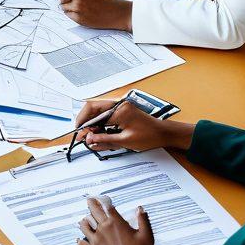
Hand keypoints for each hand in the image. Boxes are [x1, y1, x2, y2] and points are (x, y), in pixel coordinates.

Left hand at [57, 0, 131, 29]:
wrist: (115, 12)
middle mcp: (78, 2)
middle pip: (62, 1)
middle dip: (65, 0)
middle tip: (72, 0)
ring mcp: (78, 12)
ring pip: (64, 9)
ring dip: (68, 7)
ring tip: (78, 6)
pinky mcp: (80, 20)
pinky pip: (69, 16)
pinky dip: (72, 13)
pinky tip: (80, 11)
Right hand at [72, 100, 194, 153]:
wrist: (163, 133)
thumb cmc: (150, 136)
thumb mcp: (125, 140)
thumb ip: (104, 139)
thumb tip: (90, 139)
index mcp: (121, 110)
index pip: (95, 115)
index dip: (85, 126)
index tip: (81, 135)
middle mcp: (119, 104)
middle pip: (93, 106)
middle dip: (85, 120)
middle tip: (82, 133)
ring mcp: (121, 105)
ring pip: (98, 109)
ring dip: (91, 121)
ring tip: (91, 134)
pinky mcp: (122, 109)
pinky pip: (105, 112)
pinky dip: (99, 121)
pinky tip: (99, 130)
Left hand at [77, 196, 154, 244]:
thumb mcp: (147, 237)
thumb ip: (143, 220)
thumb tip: (140, 209)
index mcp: (116, 224)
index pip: (106, 207)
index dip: (104, 201)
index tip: (102, 199)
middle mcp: (103, 230)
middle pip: (93, 212)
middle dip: (91, 204)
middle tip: (90, 201)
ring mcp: (95, 241)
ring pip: (84, 225)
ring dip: (85, 221)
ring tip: (86, 220)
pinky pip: (81, 243)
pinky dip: (81, 240)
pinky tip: (81, 239)